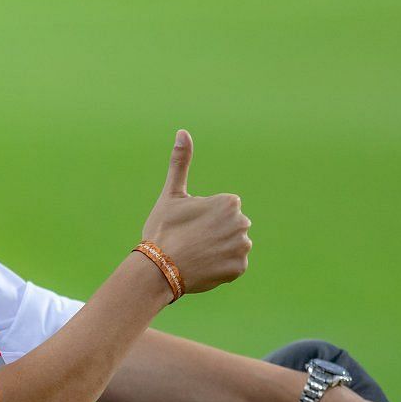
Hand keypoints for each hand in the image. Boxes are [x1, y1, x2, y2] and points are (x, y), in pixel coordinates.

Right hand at [141, 130, 251, 293]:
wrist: (158, 269)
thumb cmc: (163, 229)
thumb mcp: (171, 195)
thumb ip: (181, 163)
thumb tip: (182, 132)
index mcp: (229, 203)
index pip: (223, 209)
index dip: (205, 216)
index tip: (189, 225)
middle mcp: (242, 223)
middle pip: (229, 226)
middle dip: (214, 232)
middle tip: (191, 240)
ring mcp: (242, 248)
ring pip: (232, 245)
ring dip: (219, 250)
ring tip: (197, 254)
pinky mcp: (239, 269)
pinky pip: (233, 265)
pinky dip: (220, 267)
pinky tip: (203, 266)